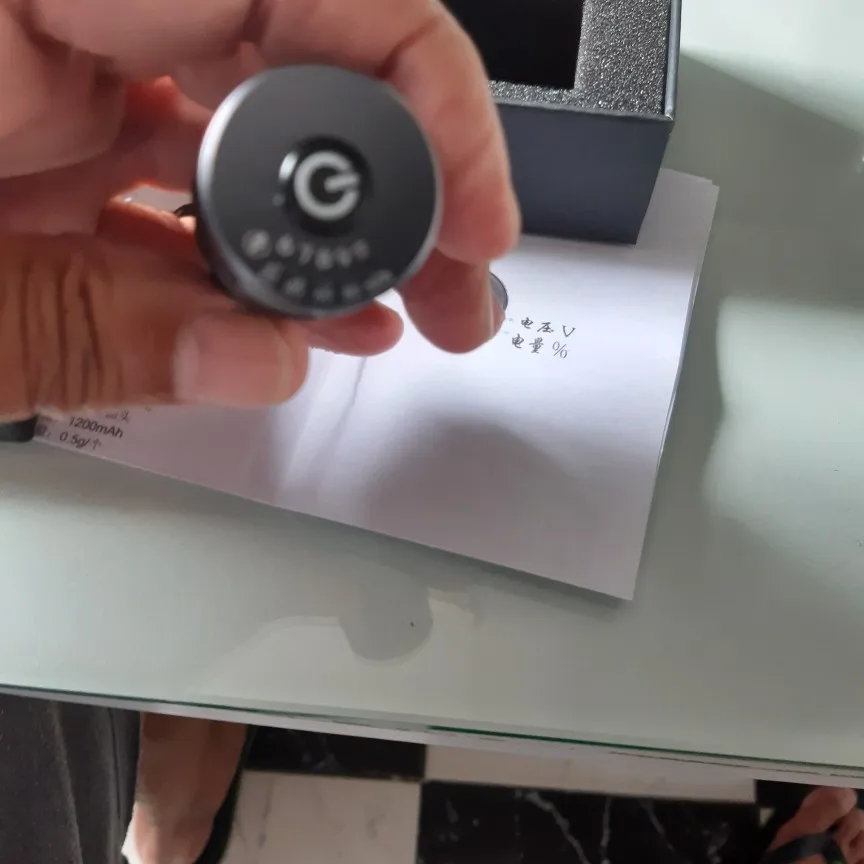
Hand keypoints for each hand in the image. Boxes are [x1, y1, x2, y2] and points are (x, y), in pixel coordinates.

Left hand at [0, 0, 519, 418]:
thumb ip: (81, 325)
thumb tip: (253, 360)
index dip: (417, 76)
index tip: (468, 206)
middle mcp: (37, 16)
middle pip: (288, 51)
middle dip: (396, 169)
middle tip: (449, 280)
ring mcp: (40, 77)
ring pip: (239, 126)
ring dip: (326, 230)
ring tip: (391, 317)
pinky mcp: (37, 141)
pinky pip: (168, 180)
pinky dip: (235, 258)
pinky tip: (283, 322)